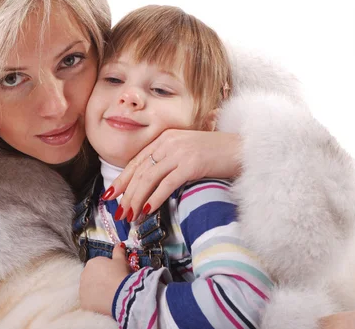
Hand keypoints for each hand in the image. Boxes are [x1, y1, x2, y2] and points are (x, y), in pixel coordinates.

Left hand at [79, 243, 131, 315]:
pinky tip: (104, 302)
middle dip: (100, 280)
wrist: (120, 293)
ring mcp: (82, 289)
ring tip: (109, 294)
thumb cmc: (120, 274)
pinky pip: (89, 301)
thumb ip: (118, 251)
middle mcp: (83, 274)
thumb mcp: (121, 260)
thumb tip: (119, 244)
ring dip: (96, 291)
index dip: (107, 271)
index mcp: (92, 263)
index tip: (115, 275)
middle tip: (112, 285)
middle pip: (92, 277)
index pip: (98, 266)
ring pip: (89, 290)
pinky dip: (95, 302)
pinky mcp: (83, 302)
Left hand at [104, 129, 241, 221]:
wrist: (243, 148)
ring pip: (149, 178)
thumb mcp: (188, 151)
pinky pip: (167, 184)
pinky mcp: (191, 164)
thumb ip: (169, 160)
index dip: (122, 179)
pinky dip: (155, 198)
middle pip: (140, 171)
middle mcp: (169, 142)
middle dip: (126, 194)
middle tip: (119, 213)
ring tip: (131, 216)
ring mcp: (180, 153)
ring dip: (137, 200)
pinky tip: (148, 211)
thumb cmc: (217, 154)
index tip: (111, 195)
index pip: (137, 161)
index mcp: (165, 138)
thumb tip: (151, 183)